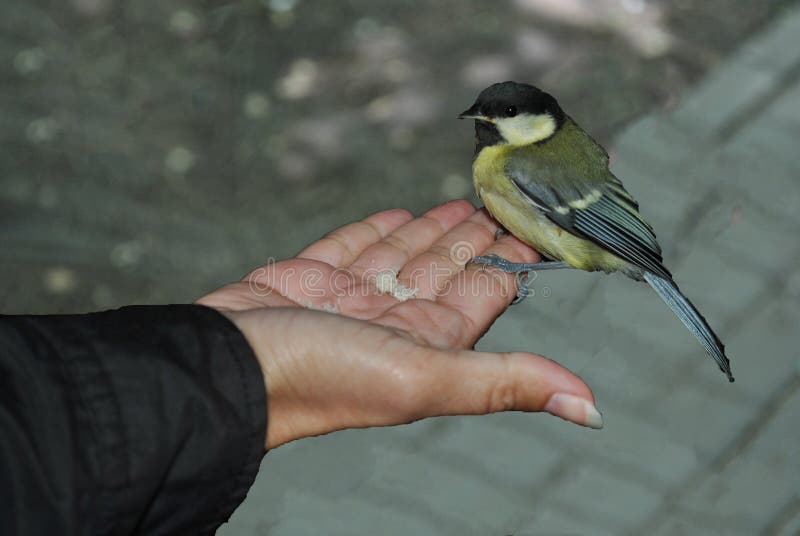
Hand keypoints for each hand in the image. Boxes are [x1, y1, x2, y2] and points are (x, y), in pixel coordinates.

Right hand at [196, 200, 599, 449]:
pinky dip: (376, 230)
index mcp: (429, 342)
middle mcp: (393, 321)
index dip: (512, 258)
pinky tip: (397, 215)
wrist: (225, 367)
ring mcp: (348, 299)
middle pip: (447, 267)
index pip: (485, 290)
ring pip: (402, 254)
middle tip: (502, 197)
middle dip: (476, 234)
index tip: (537, 228)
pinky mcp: (306, 279)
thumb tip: (590, 410)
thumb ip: (505, 382)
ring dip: (432, 227)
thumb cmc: (322, 378)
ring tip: (460, 200)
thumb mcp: (425, 378)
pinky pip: (352, 247)